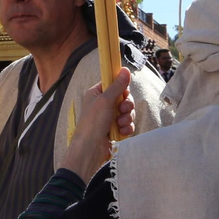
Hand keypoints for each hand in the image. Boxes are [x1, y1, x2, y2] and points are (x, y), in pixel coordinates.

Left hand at [61, 68, 134, 182]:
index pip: (113, 84)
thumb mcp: (105, 100)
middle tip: (122, 110)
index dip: (121, 88)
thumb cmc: (93, 122)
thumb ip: (117, 86)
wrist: (90, 149)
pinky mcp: (115, 129)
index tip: (124, 93)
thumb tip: (125, 69)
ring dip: (127, 118)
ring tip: (120, 124)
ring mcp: (109, 117)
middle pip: (124, 98)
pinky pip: (128, 124)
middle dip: (127, 105)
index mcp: (96, 93)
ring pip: (128, 112)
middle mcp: (103, 104)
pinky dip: (126, 128)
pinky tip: (121, 132)